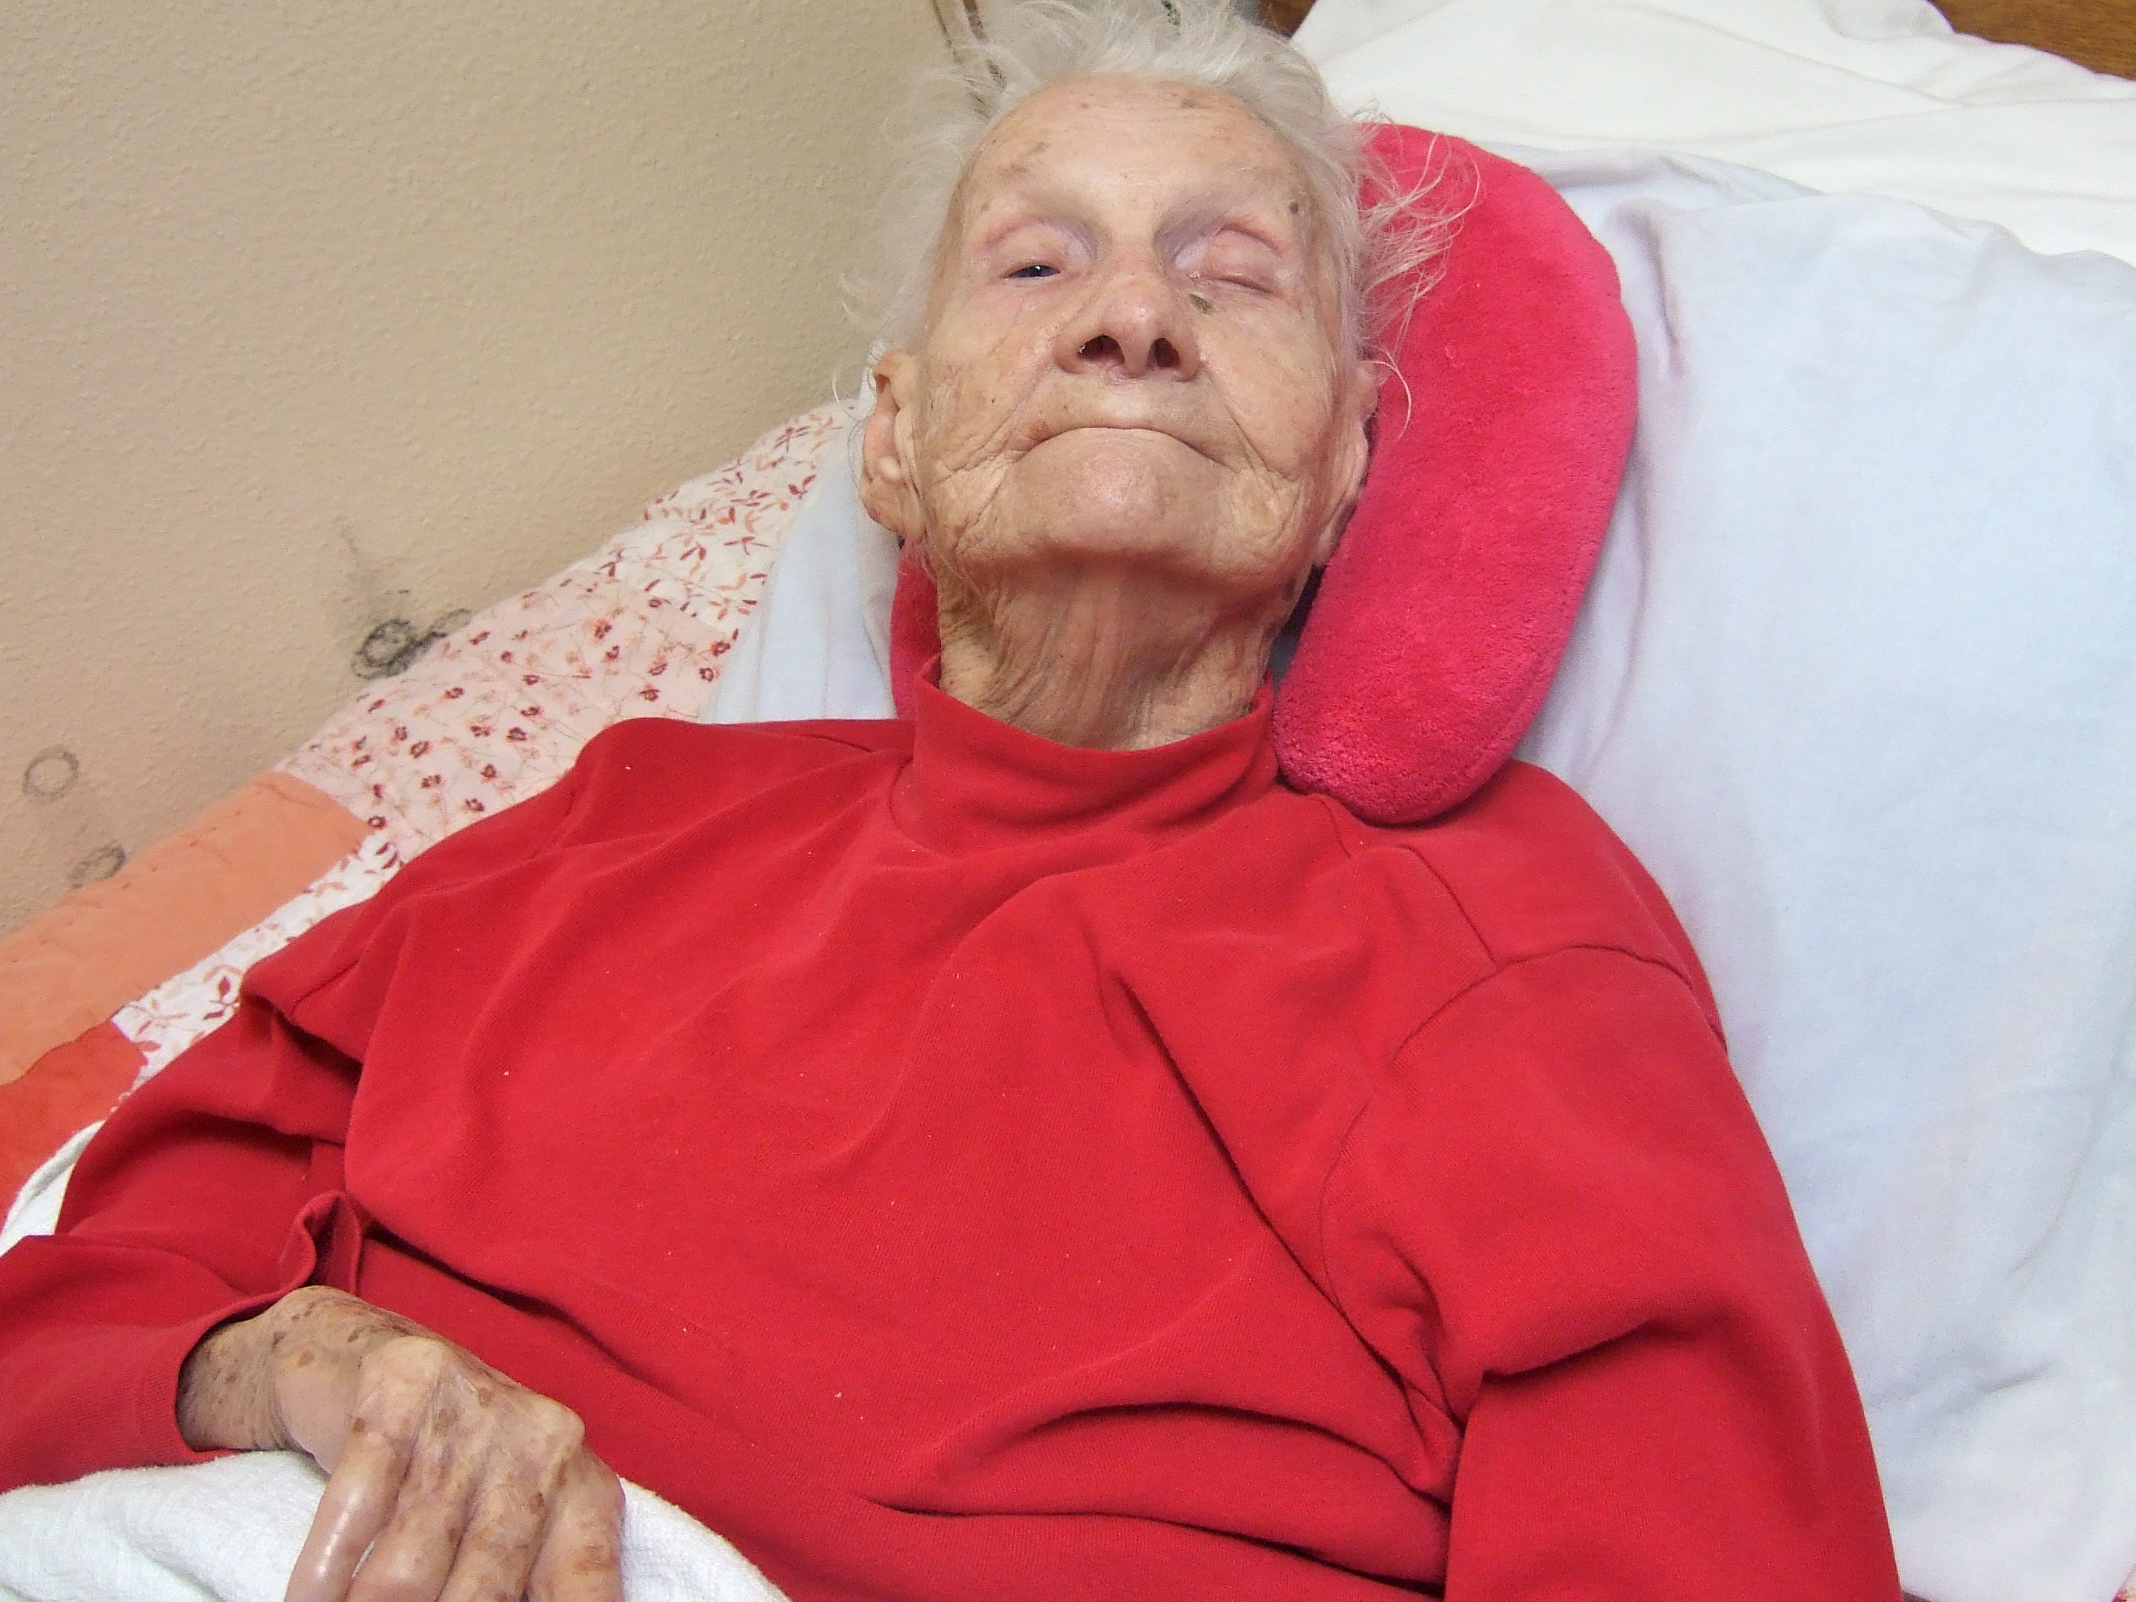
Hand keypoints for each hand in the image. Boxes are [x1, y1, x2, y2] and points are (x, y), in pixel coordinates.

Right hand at [178, 1284, 623, 1601]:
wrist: (357, 1354)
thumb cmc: (449, 1460)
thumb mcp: (506, 1521)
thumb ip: (519, 1580)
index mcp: (584, 1490)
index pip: (588, 1584)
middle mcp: (545, 1442)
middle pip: (486, 1590)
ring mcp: (477, 1410)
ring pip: (410, 1567)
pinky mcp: (404, 1387)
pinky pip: (356, 1508)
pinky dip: (323, 1571)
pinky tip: (307, 1601)